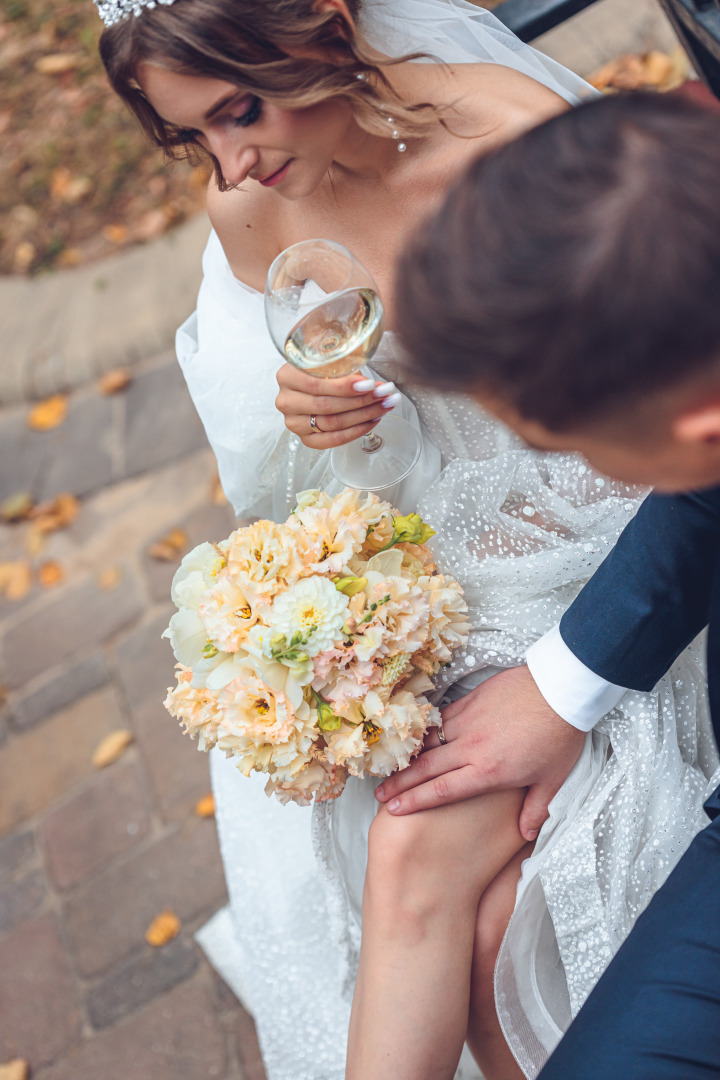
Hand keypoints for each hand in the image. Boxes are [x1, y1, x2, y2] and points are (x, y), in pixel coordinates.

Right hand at [275, 365, 400, 448]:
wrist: (312, 380)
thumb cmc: (322, 366)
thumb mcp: (329, 355)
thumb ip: (345, 363)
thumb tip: (374, 383)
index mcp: (287, 376)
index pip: (316, 385)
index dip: (345, 387)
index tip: (370, 385)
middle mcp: (286, 401)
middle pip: (326, 406)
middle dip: (361, 401)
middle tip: (385, 395)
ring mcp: (294, 422)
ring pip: (332, 424)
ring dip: (364, 416)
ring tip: (384, 405)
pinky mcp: (305, 438)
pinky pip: (332, 440)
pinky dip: (355, 432)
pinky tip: (372, 420)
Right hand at [375, 665, 585, 841]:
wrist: (560, 690)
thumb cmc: (559, 736)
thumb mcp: (553, 780)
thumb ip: (535, 809)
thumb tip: (526, 834)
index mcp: (489, 771)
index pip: (444, 790)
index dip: (416, 801)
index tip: (395, 810)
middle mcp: (472, 747)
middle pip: (427, 768)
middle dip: (400, 783)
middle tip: (379, 795)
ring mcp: (469, 721)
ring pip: (430, 741)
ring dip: (408, 756)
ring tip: (389, 767)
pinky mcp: (471, 700)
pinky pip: (442, 718)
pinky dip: (427, 730)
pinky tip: (417, 737)